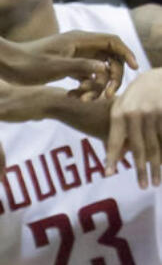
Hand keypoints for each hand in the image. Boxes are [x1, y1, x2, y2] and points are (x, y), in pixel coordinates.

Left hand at [0, 31, 136, 103]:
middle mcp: (78, 44)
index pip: (112, 41)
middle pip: (110, 57)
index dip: (126, 53)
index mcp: (78, 39)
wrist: (5, 63)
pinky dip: (86, 87)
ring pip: (99, 68)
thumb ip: (80, 66)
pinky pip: (87, 75)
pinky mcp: (67, 65)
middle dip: (112, 76)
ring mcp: (73, 54)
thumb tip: (104, 68)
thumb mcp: (54, 67)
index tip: (134, 68)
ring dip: (98, 85)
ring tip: (84, 98)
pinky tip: (76, 97)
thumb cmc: (27, 64)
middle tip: (106, 95)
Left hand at [106, 69, 161, 186]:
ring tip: (155, 182)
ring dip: (156, 167)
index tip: (109, 173)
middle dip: (141, 169)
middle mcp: (134, 114)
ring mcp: (152, 114)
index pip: (114, 140)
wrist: (158, 78)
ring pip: (155, 147)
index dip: (111, 157)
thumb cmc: (137, 96)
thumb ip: (119, 132)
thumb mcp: (123, 109)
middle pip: (138, 148)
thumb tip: (116, 158)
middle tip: (143, 186)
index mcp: (119, 113)